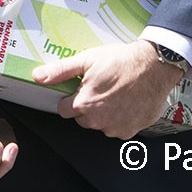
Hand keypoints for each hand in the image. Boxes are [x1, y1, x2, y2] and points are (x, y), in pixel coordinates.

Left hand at [32, 40, 181, 138]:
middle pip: (82, 118)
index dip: (70, 97)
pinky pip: (118, 127)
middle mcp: (98, 121)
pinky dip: (120, 118)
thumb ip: (60, 71)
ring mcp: (115, 128)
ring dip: (104, 112)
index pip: (64, 109)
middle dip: (87, 105)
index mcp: (83, 105)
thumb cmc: (121, 61)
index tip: (79, 88)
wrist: (154, 66)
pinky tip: (126, 101)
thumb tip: (38, 77)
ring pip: (100, 123)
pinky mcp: (131, 131)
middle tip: (99, 87)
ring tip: (115, 92)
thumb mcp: (86, 60)